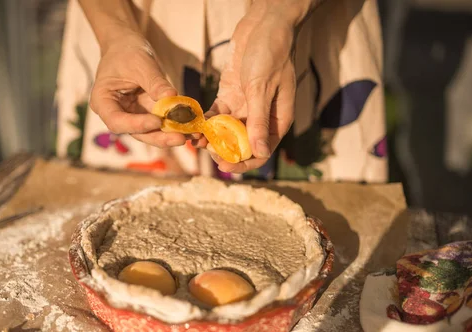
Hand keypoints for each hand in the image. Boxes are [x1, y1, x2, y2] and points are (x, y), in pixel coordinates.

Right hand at [90, 34, 186, 147]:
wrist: (127, 46)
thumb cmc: (127, 51)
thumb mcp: (141, 63)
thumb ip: (155, 82)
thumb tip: (172, 96)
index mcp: (103, 102)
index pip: (117, 122)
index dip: (137, 125)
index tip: (157, 121)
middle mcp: (116, 114)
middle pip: (136, 133)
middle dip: (159, 137)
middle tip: (180, 138)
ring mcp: (132, 116)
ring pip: (150, 133)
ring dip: (170, 135)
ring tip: (190, 134)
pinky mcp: (146, 114)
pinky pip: (160, 124)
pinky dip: (174, 126)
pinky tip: (190, 127)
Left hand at [200, 1, 299, 172]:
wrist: (263, 26)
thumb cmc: (270, 55)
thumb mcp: (262, 89)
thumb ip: (259, 121)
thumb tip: (259, 153)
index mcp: (277, 121)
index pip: (261, 152)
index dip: (243, 163)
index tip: (224, 166)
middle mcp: (261, 118)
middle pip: (241, 145)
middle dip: (223, 151)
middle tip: (206, 150)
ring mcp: (245, 108)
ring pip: (227, 132)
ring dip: (211, 139)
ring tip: (195, 141)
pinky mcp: (230, 96)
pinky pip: (217, 116)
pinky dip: (206, 122)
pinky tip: (194, 127)